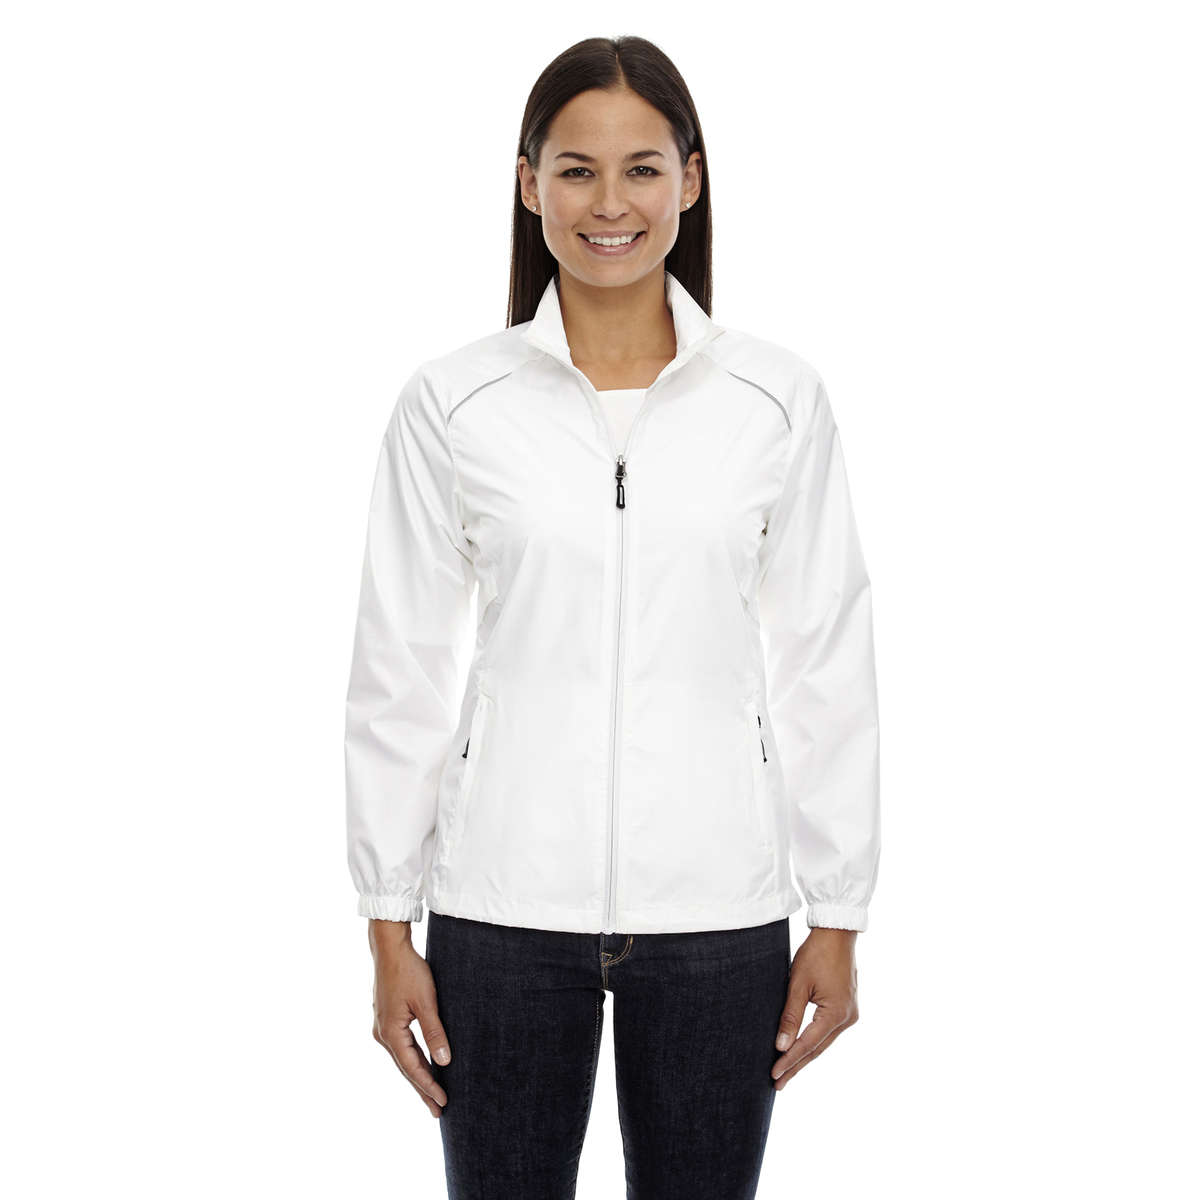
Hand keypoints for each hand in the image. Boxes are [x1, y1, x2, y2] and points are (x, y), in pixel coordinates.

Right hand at [368, 919, 451, 1117]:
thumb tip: (444, 1060)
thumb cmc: (409, 971)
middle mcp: (382, 1035)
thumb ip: (434, 1032)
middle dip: (423, 1089)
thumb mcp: (426, 1001)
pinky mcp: (387, 1020)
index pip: (413, 1068)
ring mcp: (382, 1028)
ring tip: (433, 1094)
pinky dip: (413, 1060)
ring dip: (418, 1076)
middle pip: (406, 1068)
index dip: (429, 1086)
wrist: (390, 949)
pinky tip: (423, 1066)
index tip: (444, 1102)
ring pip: (403, 1059)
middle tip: (439, 1110)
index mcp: (391, 1033)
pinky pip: (402, 1048)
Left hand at [771, 927, 858, 1090]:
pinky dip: (813, 1041)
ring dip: (805, 1055)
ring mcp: (850, 1014)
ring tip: (786, 1071)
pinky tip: (802, 1049)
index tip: (774, 1075)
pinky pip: (828, 1031)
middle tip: (778, 1083)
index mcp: (836, 1014)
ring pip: (823, 1042)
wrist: (837, 933)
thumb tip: (781, 1046)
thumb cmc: (816, 954)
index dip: (789, 1061)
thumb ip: (790, 1017)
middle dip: (797, 1065)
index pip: (808, 1045)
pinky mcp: (847, 1007)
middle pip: (817, 1048)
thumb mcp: (798, 984)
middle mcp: (847, 1018)